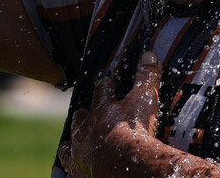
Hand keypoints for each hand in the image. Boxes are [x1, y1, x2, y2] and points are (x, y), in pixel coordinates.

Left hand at [58, 52, 163, 176]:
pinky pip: (69, 166)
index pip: (102, 92)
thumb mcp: (144, 101)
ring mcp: (81, 151)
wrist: (127, 167)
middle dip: (83, 114)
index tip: (106, 82)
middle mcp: (87, 129)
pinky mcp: (80, 170)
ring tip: (71, 140)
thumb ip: (147, 78)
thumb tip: (149, 54)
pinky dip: (69, 164)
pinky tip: (69, 165)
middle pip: (81, 118)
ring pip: (71, 143)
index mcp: (102, 110)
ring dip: (72, 139)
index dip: (105, 86)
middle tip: (83, 112)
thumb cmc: (136, 132)